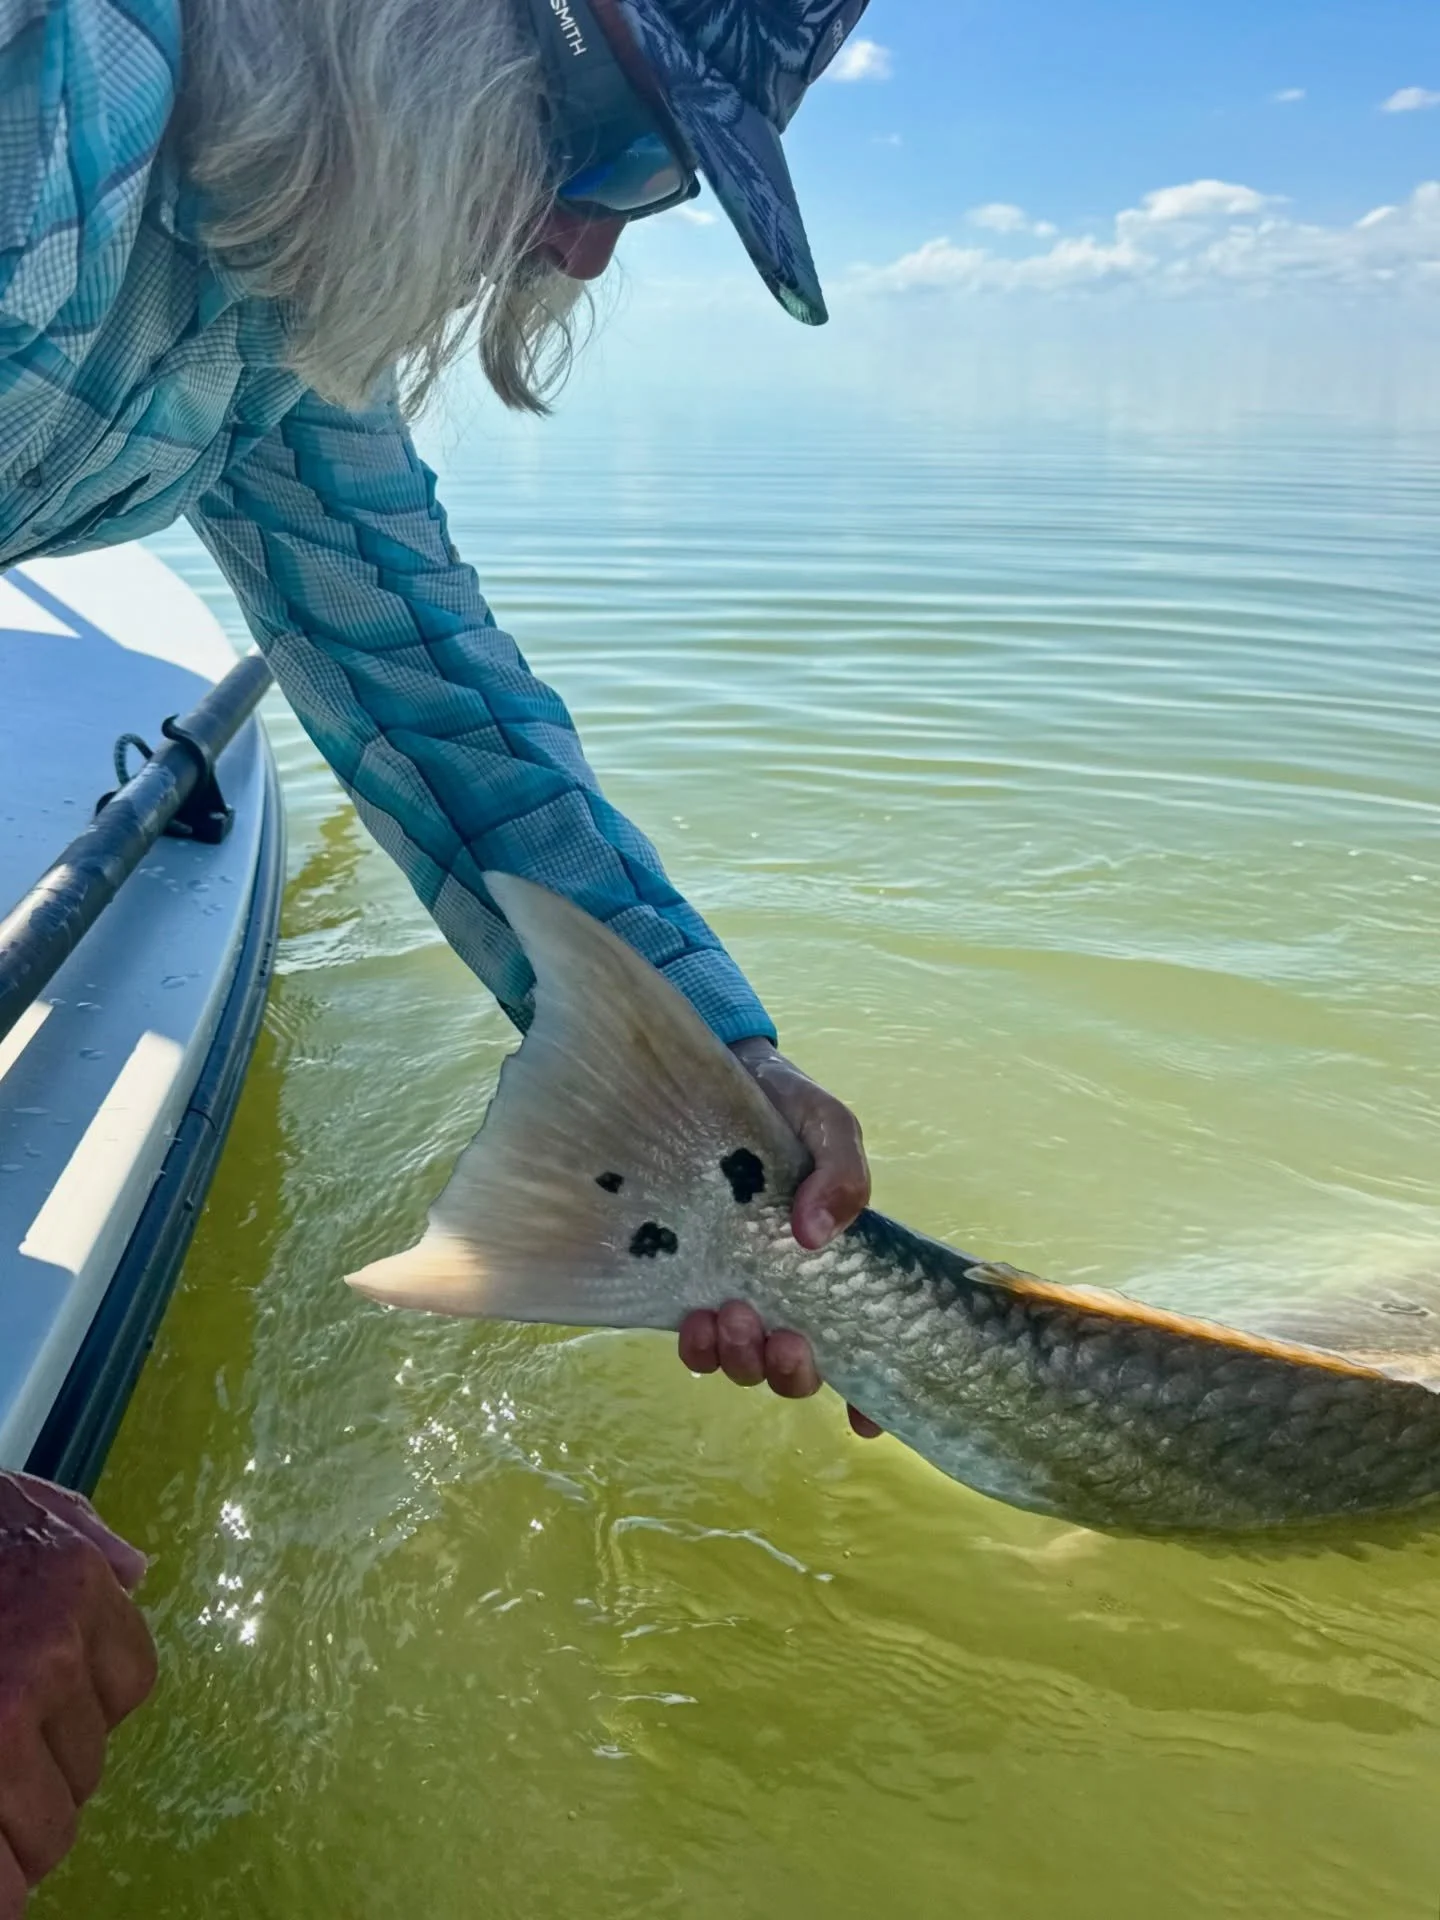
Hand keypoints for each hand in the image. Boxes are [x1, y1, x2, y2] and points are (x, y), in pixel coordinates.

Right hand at [0, 1473, 156, 1915]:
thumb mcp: (10, 1507)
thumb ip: (74, 1534)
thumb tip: (135, 1571)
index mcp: (72, 1586)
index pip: (128, 1686)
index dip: (76, 1709)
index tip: (33, 1708)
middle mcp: (47, 1657)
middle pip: (86, 1771)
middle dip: (38, 1778)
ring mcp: (0, 1721)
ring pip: (45, 1833)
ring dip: (7, 1831)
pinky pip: (1, 1887)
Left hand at [677, 1040, 881, 1438]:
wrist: (715, 1075)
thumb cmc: (784, 1105)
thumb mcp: (829, 1129)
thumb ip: (842, 1175)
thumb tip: (817, 1236)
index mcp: (837, 1270)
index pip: (865, 1350)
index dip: (871, 1401)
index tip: (866, 1422)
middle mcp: (788, 1293)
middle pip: (799, 1373)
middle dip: (791, 1372)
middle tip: (779, 1333)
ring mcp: (737, 1291)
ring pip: (746, 1366)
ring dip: (742, 1360)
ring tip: (728, 1315)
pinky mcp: (689, 1282)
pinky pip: (696, 1343)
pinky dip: (699, 1347)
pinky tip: (695, 1318)